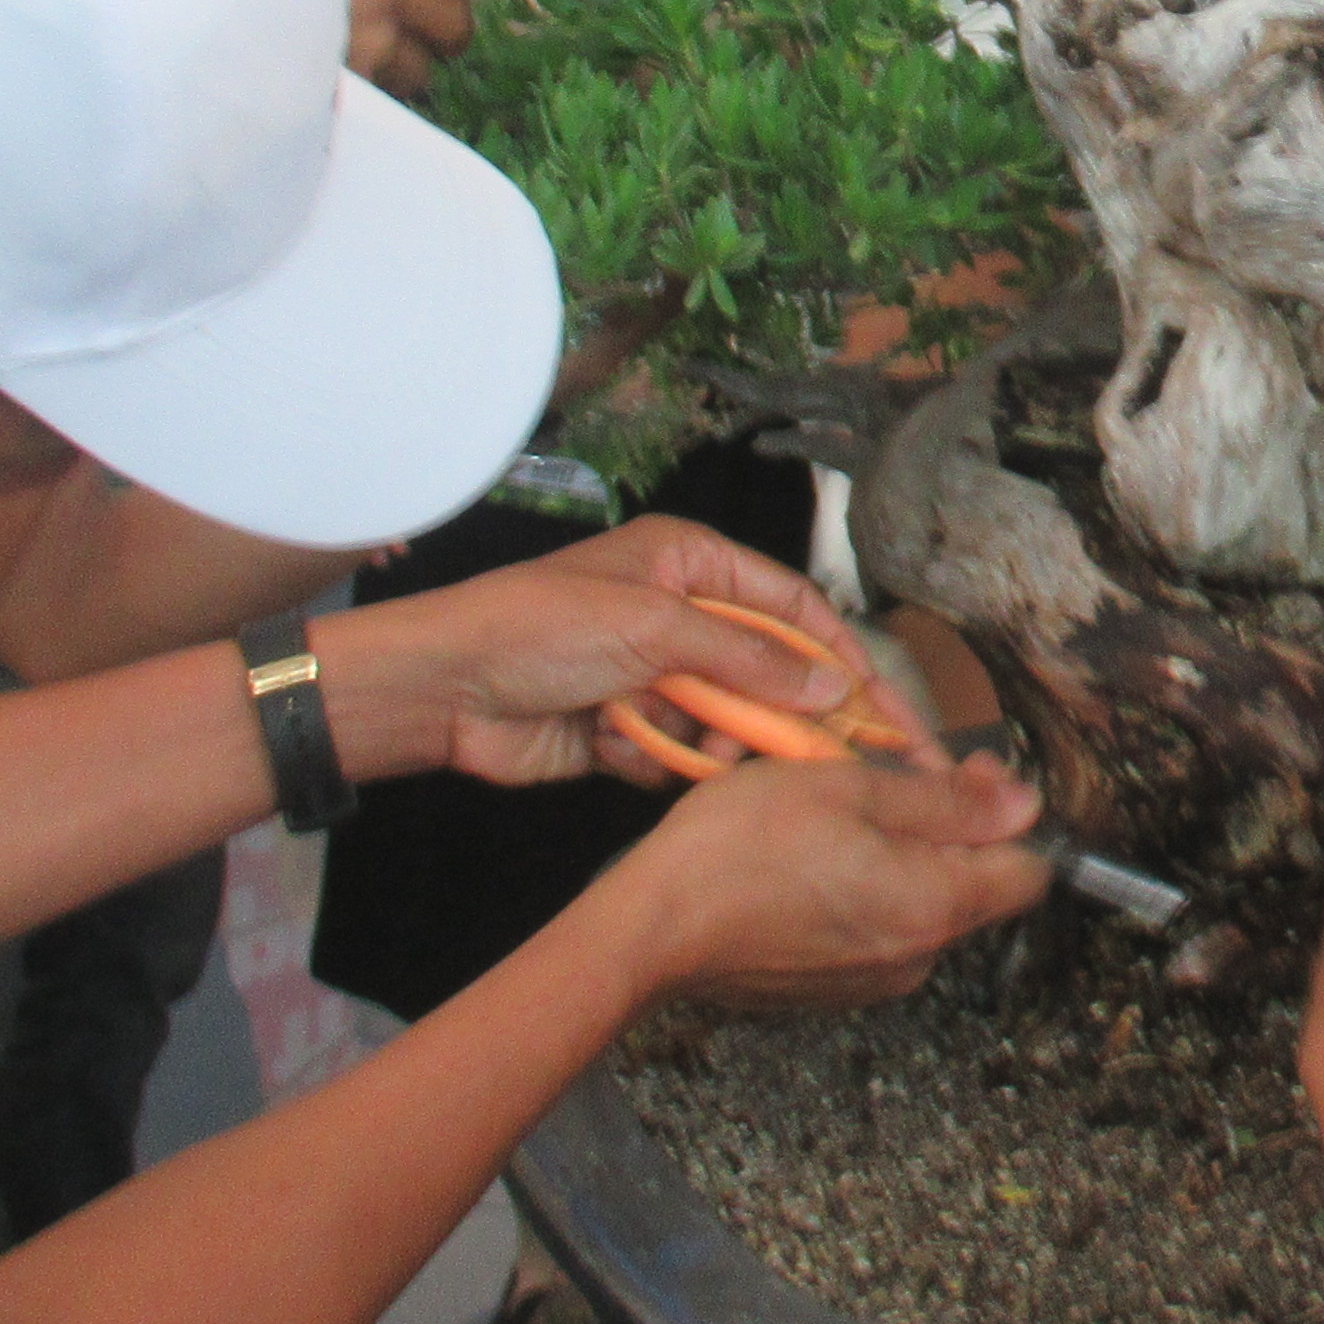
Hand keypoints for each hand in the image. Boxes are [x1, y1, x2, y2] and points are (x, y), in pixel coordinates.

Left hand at [339, 518, 872, 789]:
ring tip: (678, 738)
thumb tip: (832, 687)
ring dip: (707, 739)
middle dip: (777, 713)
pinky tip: (615, 747)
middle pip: (765, 672)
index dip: (839, 656)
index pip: (792, 607)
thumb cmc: (539, 628)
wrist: (442, 689)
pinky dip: (657, 759)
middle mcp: (678, 616)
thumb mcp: (653, 627)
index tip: (881, 709)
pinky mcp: (626, 729)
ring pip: (726, 721)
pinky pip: (678, 755)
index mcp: (690, 564)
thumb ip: (748, 658)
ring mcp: (652, 675)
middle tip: (819, 759)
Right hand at [601, 748, 1046, 1014]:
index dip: (1006, 813)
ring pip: (916, 902)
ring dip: (892, 854)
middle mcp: (914, 956)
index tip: (965, 774)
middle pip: (970, 884)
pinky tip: (807, 859)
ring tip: (833, 813)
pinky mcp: (829, 988)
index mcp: (934, 906)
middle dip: (941, 826)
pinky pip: (871, 929)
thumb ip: (947, 800)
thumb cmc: (738, 850)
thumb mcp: (848, 789)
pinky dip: (856, 889)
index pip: (1029, 870)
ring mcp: (870, 980)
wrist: (653, 929)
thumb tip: (1025, 804)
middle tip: (881, 777)